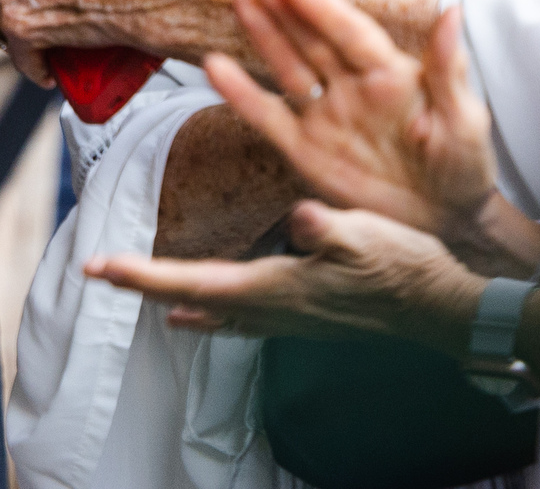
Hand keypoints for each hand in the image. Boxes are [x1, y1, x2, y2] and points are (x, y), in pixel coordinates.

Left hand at [87, 199, 480, 350]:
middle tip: (95, 272)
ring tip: (142, 296)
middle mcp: (273, 309)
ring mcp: (290, 318)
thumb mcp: (369, 236)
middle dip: (141, 285)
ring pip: (216, 312)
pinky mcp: (308, 317)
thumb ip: (332, 229)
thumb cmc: (405, 268)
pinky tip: (207, 317)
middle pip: (191, 298)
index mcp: (275, 286)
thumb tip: (303, 218)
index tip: (99, 265)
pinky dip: (214, 315)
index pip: (193, 279)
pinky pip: (244, 320)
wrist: (445, 311)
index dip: (143, 274)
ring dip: (174, 300)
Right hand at [201, 0, 517, 267]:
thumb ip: (449, 71)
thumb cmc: (464, 167)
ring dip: (264, 32)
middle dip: (284, 3)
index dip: (323, 9)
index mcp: (392, 75)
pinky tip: (215, 67)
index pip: (352, 34)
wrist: (446, 221)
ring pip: (287, 65)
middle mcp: (352, 86)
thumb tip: (453, 12)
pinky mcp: (304, 148)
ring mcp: (325, 115)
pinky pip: (267, 117)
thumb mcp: (465, 122)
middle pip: (312, 38)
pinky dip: (241, 93)